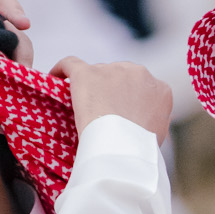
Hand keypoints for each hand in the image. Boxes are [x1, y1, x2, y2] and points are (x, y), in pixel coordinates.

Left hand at [50, 54, 172, 139]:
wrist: (121, 148)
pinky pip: (70, 64)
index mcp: (161, 89)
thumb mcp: (159, 136)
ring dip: (91, 85)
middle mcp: (139, 73)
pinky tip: (54, 77)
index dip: (132, 99)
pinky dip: (61, 70)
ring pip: (97, 72)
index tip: (123, 112)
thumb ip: (154, 121)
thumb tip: (145, 126)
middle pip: (121, 76)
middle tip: (101, 112)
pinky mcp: (86, 73)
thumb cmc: (139, 149)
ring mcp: (112, 70)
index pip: (144, 88)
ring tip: (80, 105)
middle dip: (111, 89)